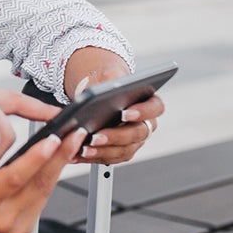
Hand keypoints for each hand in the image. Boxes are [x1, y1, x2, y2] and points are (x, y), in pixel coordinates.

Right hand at [0, 124, 85, 232]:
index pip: (12, 179)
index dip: (34, 159)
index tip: (52, 140)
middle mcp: (2, 219)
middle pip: (38, 185)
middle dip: (60, 157)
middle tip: (75, 133)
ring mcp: (16, 226)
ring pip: (45, 190)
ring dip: (62, 164)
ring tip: (73, 140)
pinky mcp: (27, 228)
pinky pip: (44, 197)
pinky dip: (54, 175)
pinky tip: (62, 157)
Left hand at [64, 50, 165, 164]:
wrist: (96, 95)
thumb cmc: (107, 83)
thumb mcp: (109, 74)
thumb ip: (111, 78)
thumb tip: (104, 89)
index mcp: (150, 103)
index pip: (155, 108)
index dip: (143, 112)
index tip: (125, 113)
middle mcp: (146, 124)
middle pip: (137, 134)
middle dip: (116, 136)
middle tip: (96, 136)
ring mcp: (134, 141)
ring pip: (124, 151)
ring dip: (103, 151)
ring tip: (84, 149)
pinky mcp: (120, 151)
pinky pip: (109, 158)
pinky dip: (93, 157)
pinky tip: (77, 155)